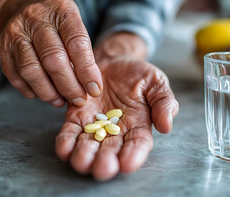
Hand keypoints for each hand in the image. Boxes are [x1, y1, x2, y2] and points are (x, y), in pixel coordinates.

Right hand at [0, 0, 102, 106]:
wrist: (23, 7)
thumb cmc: (58, 23)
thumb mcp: (76, 26)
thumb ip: (84, 52)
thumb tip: (91, 87)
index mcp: (61, 9)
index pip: (76, 43)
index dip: (87, 71)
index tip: (95, 89)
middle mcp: (35, 17)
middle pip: (53, 59)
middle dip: (69, 86)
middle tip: (79, 100)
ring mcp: (15, 32)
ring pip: (31, 70)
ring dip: (48, 92)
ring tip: (61, 101)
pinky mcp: (1, 47)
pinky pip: (15, 76)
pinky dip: (31, 90)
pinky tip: (44, 94)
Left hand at [55, 58, 178, 179]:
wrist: (114, 60)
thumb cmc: (138, 75)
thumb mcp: (157, 83)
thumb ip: (164, 102)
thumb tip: (166, 126)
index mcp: (138, 126)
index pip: (137, 145)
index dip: (133, 156)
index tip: (128, 164)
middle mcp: (115, 131)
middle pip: (110, 151)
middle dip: (105, 162)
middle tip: (103, 169)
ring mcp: (94, 125)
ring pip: (88, 146)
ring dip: (83, 156)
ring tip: (82, 162)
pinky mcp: (76, 117)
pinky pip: (70, 132)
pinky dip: (66, 142)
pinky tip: (64, 150)